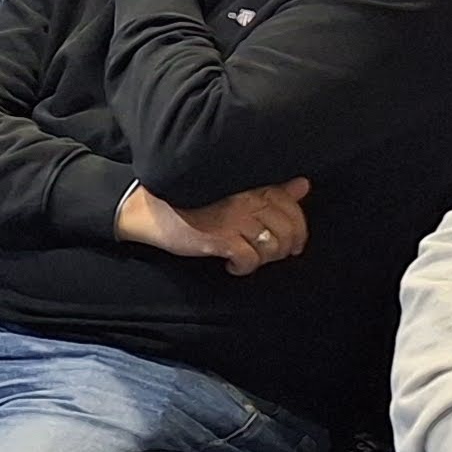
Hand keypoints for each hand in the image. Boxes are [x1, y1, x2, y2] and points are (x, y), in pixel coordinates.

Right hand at [118, 176, 310, 274]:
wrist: (148, 209)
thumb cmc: (192, 197)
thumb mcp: (233, 188)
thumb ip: (272, 187)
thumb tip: (303, 185)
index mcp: (252, 183)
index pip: (292, 208)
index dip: (299, 229)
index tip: (293, 242)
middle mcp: (246, 198)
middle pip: (287, 230)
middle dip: (286, 247)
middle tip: (274, 255)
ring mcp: (234, 219)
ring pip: (271, 247)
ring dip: (265, 259)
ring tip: (250, 258)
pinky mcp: (219, 238)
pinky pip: (249, 260)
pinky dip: (244, 267)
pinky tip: (232, 266)